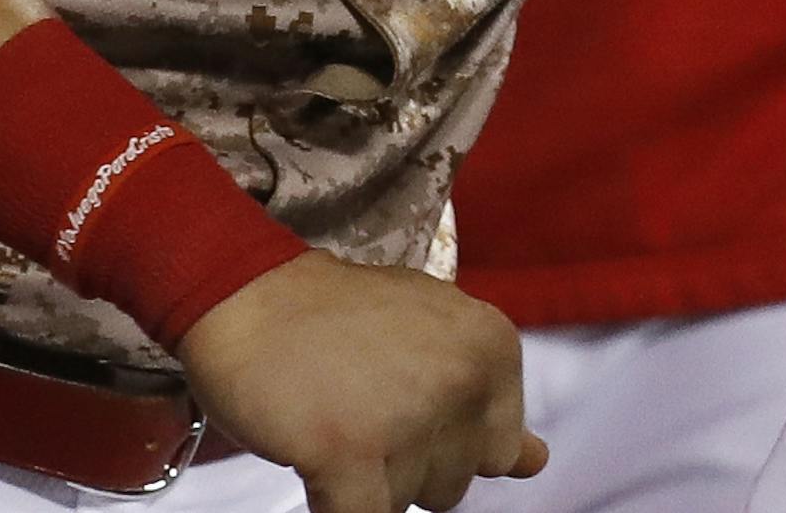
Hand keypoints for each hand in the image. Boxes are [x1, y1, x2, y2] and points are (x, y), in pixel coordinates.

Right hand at [177, 249, 547, 512]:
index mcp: (491, 345)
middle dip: (406, 458)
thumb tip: (537, 463)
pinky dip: (338, 504)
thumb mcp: (433, 337)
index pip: (497, 451)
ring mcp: (410, 416)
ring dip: (369, 475)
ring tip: (338, 409)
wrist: (247, 294)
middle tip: (361, 396)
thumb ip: (486, 403)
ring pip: (406, 504)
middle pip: (452, 484)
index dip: (443, 436)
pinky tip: (318, 452)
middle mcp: (463, 377)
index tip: (400, 393)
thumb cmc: (338, 320)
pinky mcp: (352, 452)